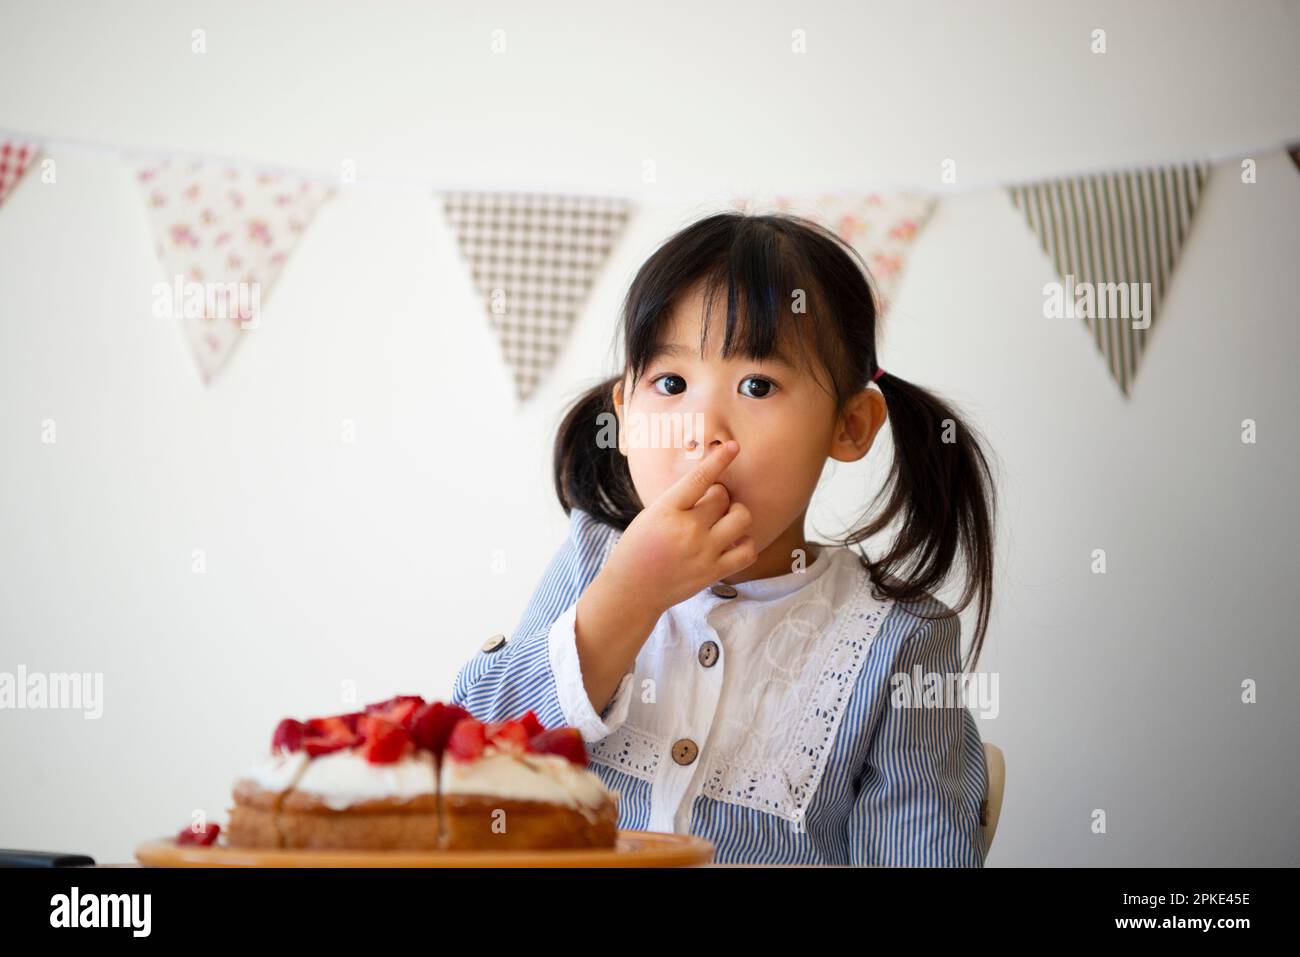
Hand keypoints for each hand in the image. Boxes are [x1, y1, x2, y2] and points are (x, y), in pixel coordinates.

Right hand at [600, 440, 755, 613]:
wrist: (631, 591)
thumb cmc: (638, 548)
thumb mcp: (651, 515)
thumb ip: (679, 501)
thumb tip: (712, 485)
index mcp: (666, 511)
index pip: (699, 479)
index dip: (719, 460)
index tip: (734, 447)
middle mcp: (687, 530)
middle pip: (723, 497)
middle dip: (720, 496)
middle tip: (709, 505)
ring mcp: (703, 552)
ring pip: (741, 519)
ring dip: (737, 515)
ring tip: (724, 521)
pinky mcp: (714, 572)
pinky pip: (748, 551)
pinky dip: (746, 543)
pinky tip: (732, 542)